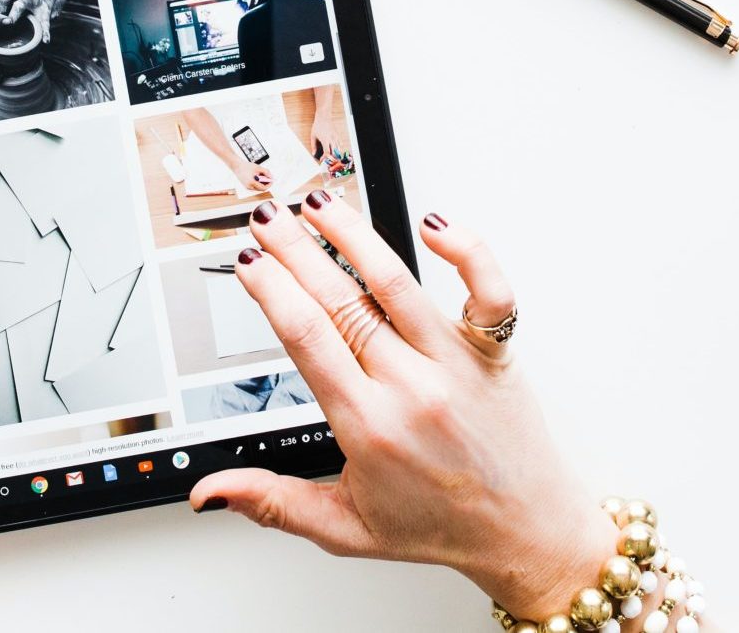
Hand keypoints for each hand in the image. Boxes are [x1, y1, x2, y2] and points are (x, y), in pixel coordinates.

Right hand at [189, 197, 614, 621]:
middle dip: (295, 250)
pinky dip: (467, 251)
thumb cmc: (442, 526)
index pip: (307, 339)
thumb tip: (212, 492)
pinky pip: (488, 292)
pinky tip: (434, 224)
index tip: (249, 264)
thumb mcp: (346, 529)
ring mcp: (455, 364)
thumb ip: (273, 504)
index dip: (272, 292)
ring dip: (354, 235)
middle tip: (266, 219)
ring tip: (320, 204)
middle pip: (341, 300)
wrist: (527, 534)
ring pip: (397, 284)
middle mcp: (412, 387)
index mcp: (369, 426)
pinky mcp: (494, 352)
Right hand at [240, 163, 273, 194]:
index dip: (269, 185)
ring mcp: (247, 187)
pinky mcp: (246, 186)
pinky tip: (258, 177)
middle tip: (268, 177)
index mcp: (252, 182)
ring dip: (262, 183)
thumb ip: (266, 172)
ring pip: (258, 188)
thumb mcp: (258, 168)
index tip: (272, 181)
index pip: (263, 188)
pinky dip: (258, 183)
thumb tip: (271, 177)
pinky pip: (255, 186)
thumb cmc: (246, 166)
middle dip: (266, 184)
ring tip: (262, 176)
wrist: (237, 166)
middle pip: (261, 189)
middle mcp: (249, 187)